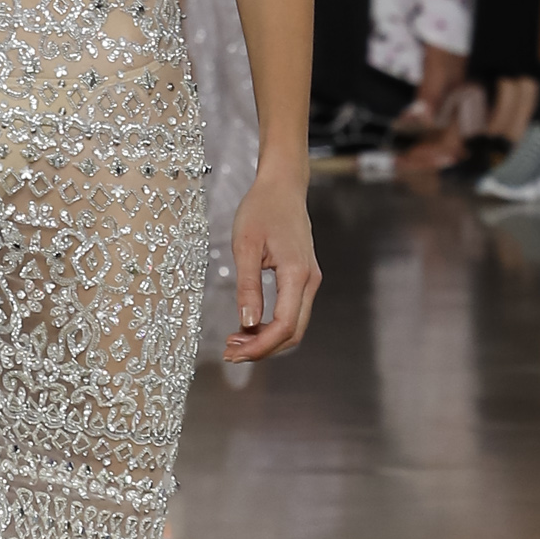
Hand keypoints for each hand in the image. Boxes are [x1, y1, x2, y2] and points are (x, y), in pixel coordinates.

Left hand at [225, 172, 320, 365]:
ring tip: (236, 341)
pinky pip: (292, 312)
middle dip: (262, 349)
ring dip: (267, 339)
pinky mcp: (304, 277)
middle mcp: (309, 281)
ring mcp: (309, 280)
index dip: (260, 346)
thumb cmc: (262, 208)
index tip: (234, 352)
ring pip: (294, 325)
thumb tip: (247, 322)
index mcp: (297, 274)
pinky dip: (272, 326)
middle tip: (231, 352)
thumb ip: (247, 285)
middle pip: (293, 333)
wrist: (283, 186)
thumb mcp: (245, 245)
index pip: (284, 326)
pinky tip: (250, 325)